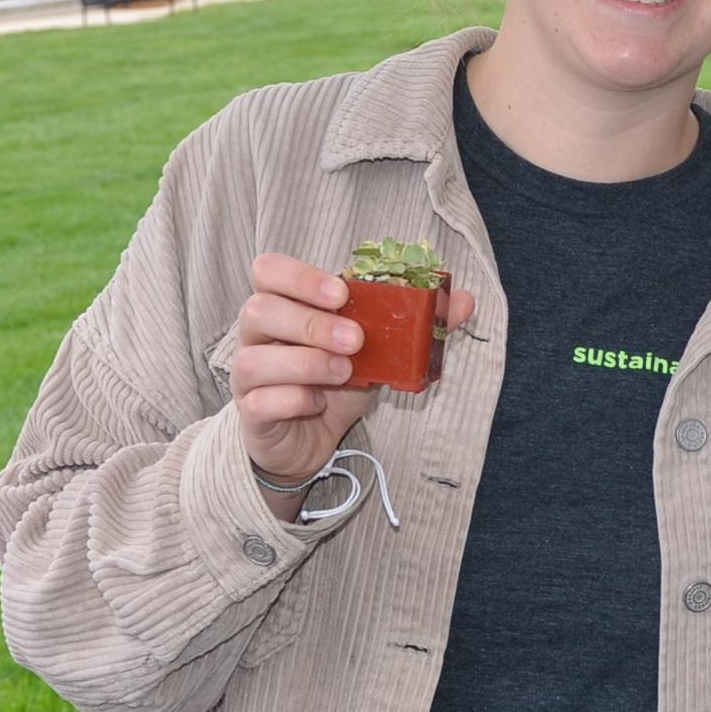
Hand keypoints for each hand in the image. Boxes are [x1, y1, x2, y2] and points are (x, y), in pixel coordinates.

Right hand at [230, 253, 476, 502]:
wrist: (308, 441)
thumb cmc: (334, 382)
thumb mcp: (378, 351)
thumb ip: (416, 324)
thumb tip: (463, 300)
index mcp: (283, 306)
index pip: (268, 270)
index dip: (300, 276)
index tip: (341, 293)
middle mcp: (256, 336)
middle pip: (258, 310)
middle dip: (311, 323)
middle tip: (356, 341)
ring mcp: (247, 376)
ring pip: (253, 359)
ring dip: (305, 362)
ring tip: (344, 372)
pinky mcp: (251, 414)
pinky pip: (259, 402)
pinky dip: (293, 400)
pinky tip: (318, 403)